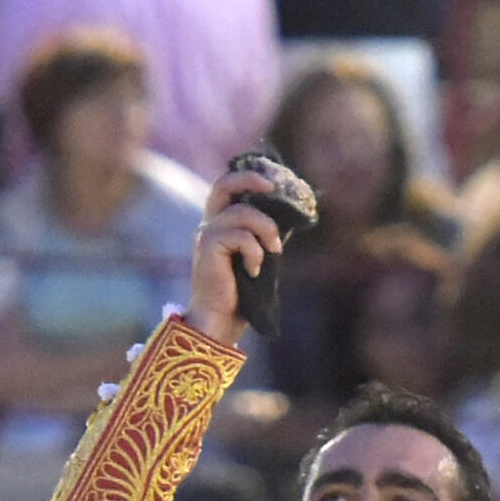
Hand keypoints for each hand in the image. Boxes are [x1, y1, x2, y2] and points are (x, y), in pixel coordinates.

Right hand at [184, 172, 282, 348]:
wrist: (219, 323)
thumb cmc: (239, 295)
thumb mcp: (258, 257)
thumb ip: (265, 235)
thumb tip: (292, 217)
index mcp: (219, 225)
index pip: (228, 188)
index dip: (248, 178)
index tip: (273, 183)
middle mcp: (209, 225)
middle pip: (224, 184)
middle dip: (250, 179)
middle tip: (272, 187)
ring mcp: (207, 235)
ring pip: (243, 213)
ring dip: (266, 230)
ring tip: (274, 251)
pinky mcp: (209, 247)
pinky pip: (241, 236)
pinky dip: (255, 252)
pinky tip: (254, 271)